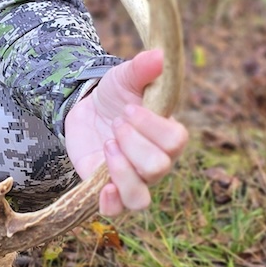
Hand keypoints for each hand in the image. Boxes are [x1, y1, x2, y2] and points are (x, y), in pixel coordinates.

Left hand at [62, 49, 189, 217]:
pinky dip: (110, 203)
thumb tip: (159, 55)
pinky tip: (103, 185)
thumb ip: (142, 68)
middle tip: (116, 123)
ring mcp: (133, 180)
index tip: (128, 108)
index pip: (176, 142)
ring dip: (122, 172)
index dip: (151, 126)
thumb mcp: (126, 76)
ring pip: (140, 198)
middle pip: (158, 168)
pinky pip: (116, 211)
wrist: (89, 109)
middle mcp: (156, 163)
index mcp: (168, 136)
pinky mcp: (107, 190)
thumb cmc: (117, 94)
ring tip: (107, 145)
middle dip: (132, 142)